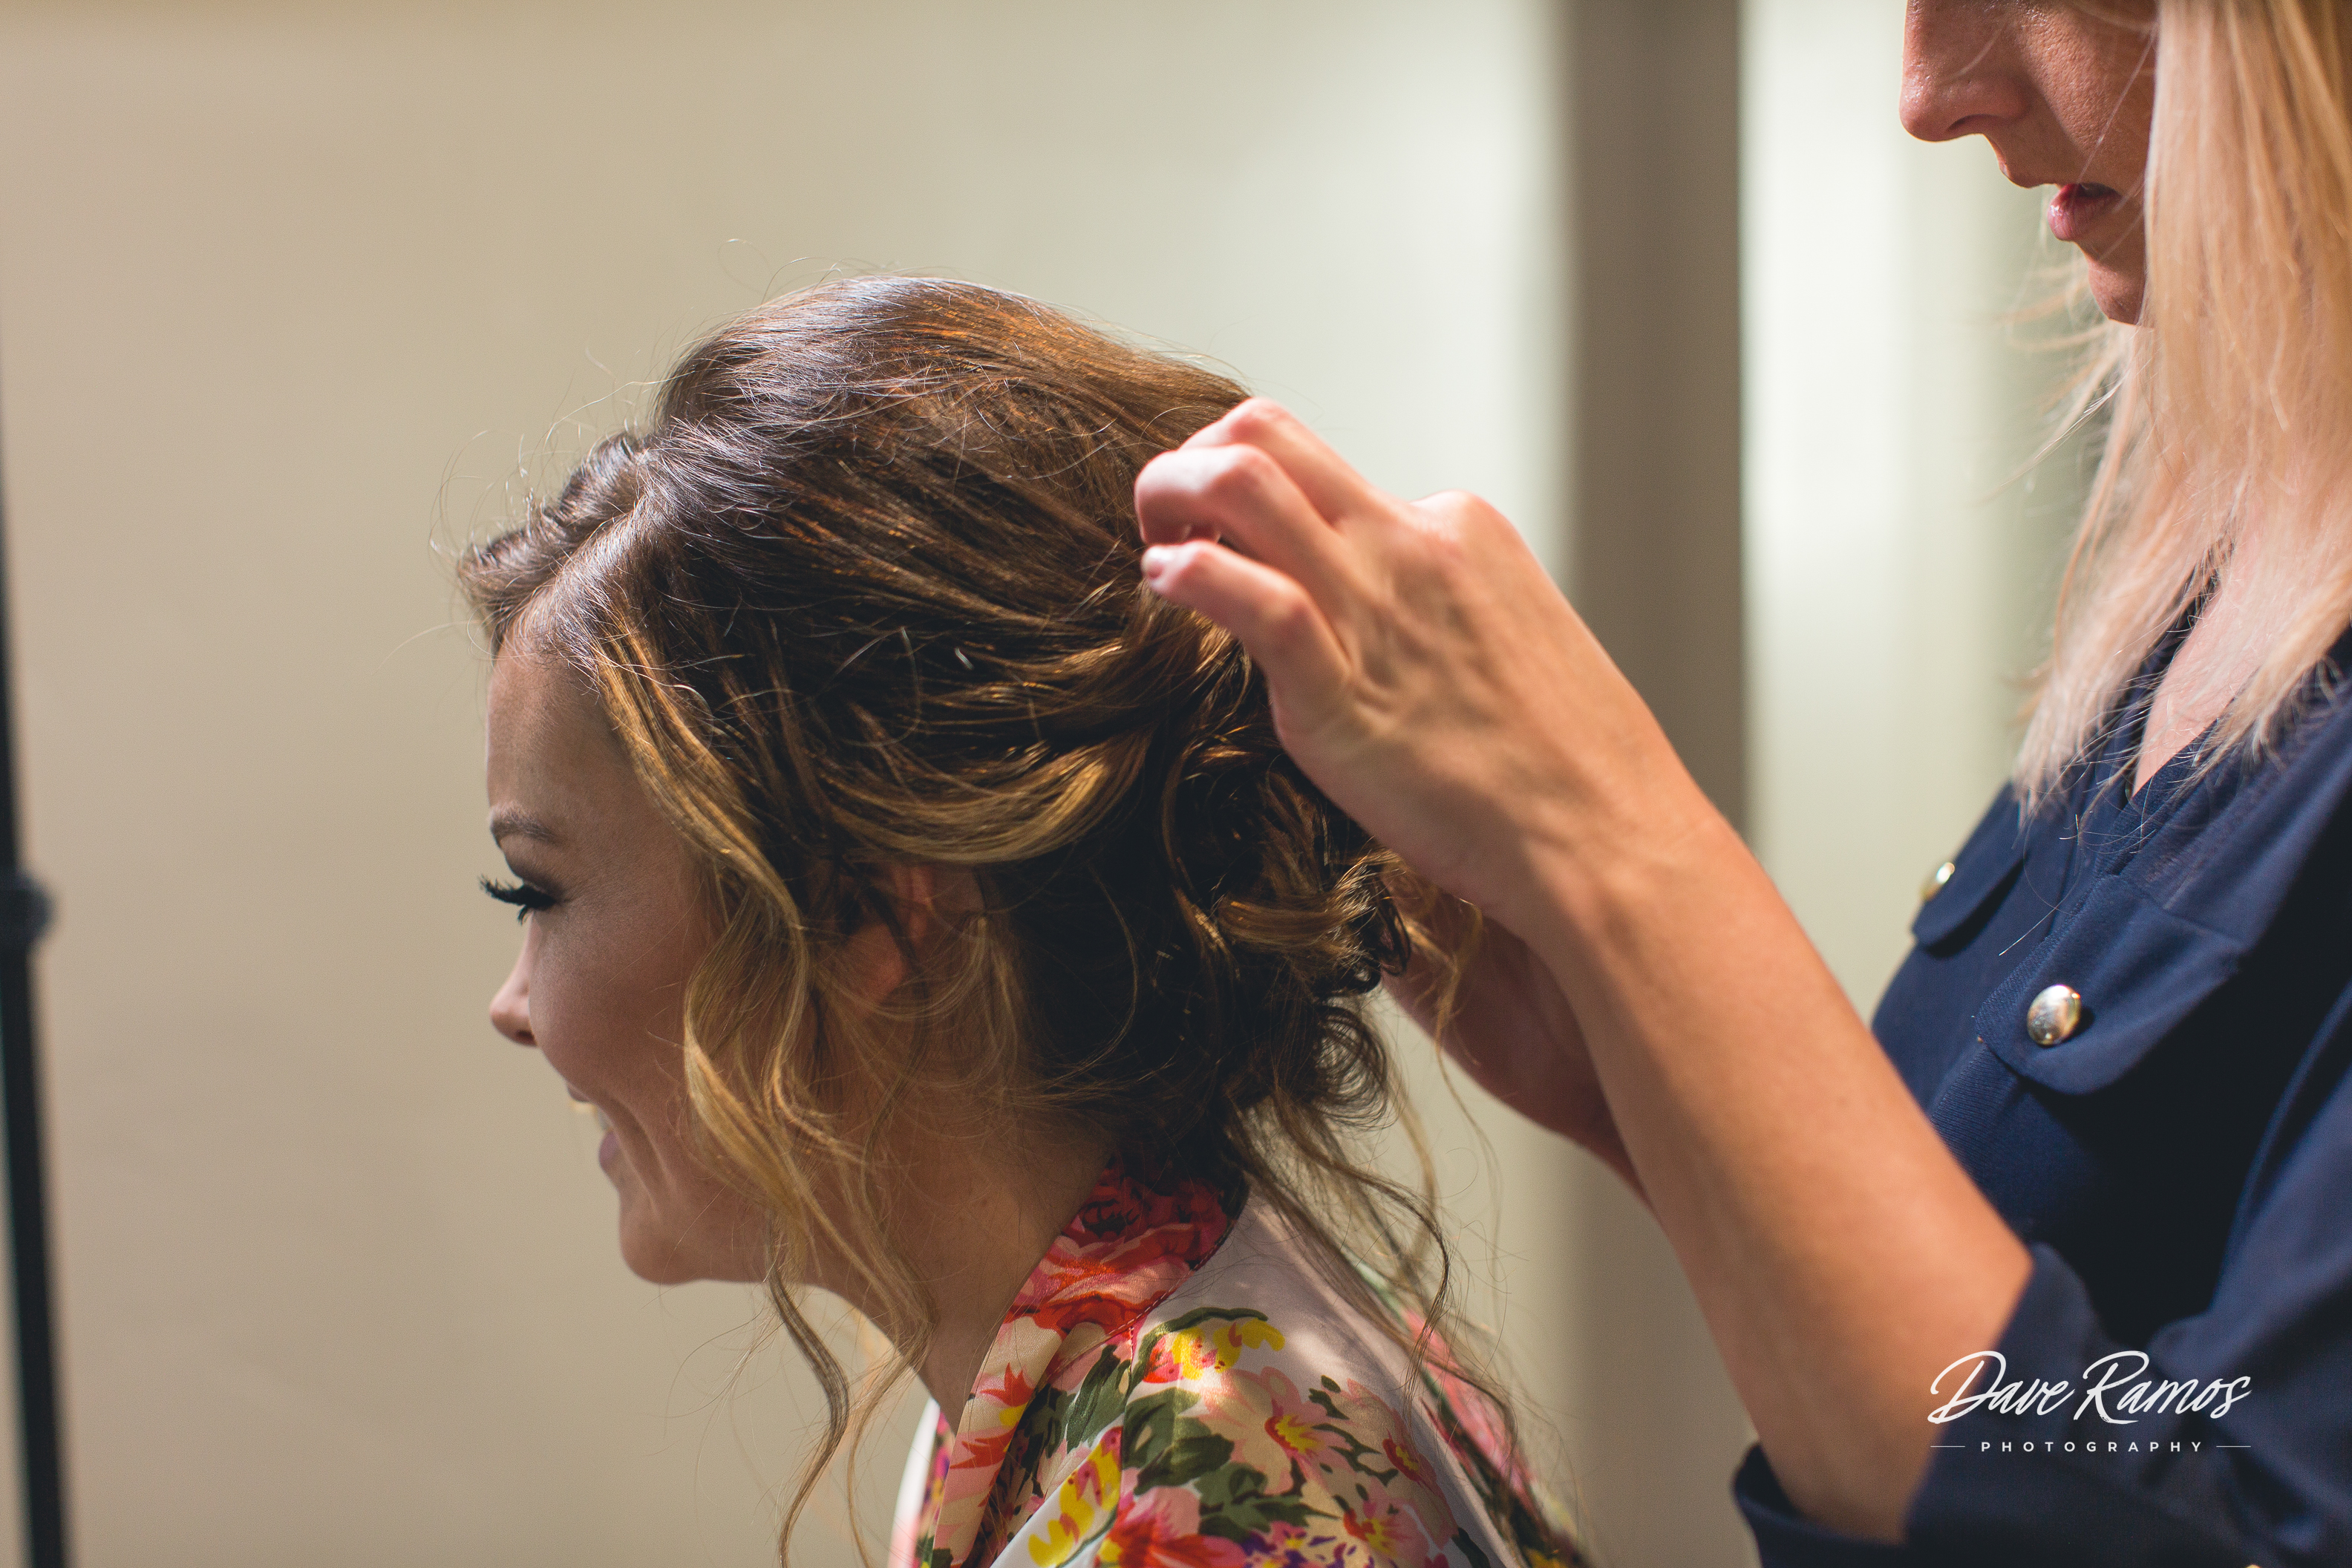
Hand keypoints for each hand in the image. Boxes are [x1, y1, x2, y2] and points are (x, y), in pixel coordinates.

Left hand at [1133, 401, 1706, 944]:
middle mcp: (1412, 544)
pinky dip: (1187, 574)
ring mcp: (1378, 606)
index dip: (1254, 498)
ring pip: (1243, 482)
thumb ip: (1434, 616)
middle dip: (1192, 457)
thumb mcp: (1505, 646)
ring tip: (1151, 540)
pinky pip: (1250, 597)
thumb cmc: (1565, 769)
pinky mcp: (1342, 688)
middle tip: (1163, 515)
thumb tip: (1383, 630)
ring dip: (1169, 492)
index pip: (1322, 470)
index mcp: (1455, 529)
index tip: (1222, 539)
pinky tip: (1163, 587)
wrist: (1607, 839)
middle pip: (1266, 434)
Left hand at [1137, 399, 2033, 1538]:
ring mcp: (1434, 646)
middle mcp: (1484, 626)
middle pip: (1355, 493)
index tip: (1260, 527)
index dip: (1335, 531)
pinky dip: (1212, 575)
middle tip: (1190, 490)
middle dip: (1264, 475)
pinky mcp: (1385, 692)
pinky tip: (1155, 563)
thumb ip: (1451, 897)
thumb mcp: (1519, 925)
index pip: (1424, 545)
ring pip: (1307, 512)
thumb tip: (1405, 921)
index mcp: (1526, 661)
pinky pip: (1274, 604)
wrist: (1669, 966)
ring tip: (1152, 500)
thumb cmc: (1616, 976)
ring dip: (1222, 498)